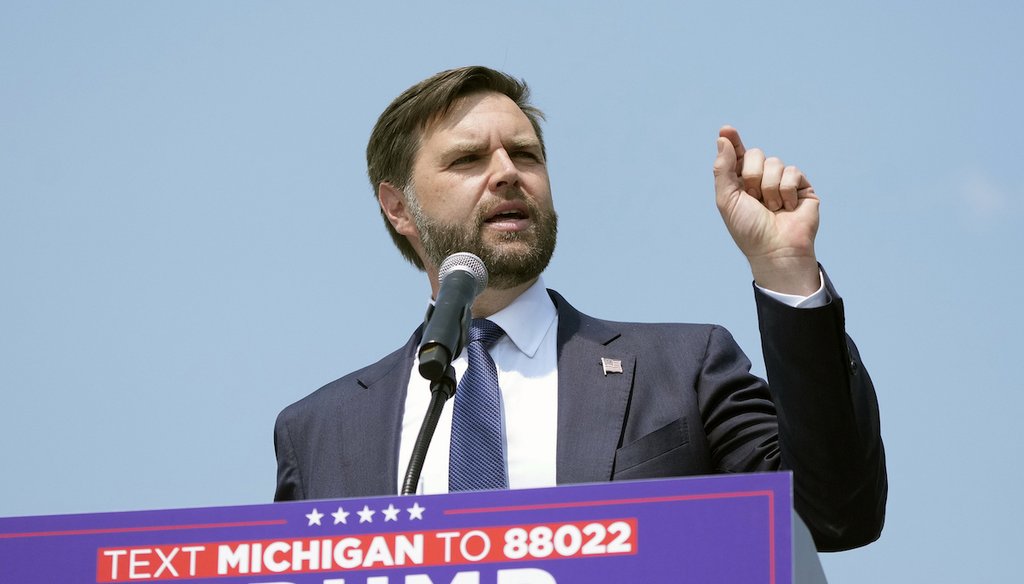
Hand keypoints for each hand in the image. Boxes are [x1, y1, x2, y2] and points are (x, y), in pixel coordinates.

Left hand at [713, 126, 820, 294]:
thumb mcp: (727, 199)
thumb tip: (722, 138)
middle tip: (754, 199)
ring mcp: (783, 181)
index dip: (733, 141)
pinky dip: (786, 191)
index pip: (738, 155)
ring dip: (769, 188)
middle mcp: (762, 179)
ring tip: (772, 208)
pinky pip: (791, 172)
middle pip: (756, 154)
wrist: (775, 248)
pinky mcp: (801, 186)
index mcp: (741, 182)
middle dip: (752, 176)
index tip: (726, 129)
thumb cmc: (748, 229)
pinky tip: (787, 207)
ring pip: (774, 162)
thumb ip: (723, 168)